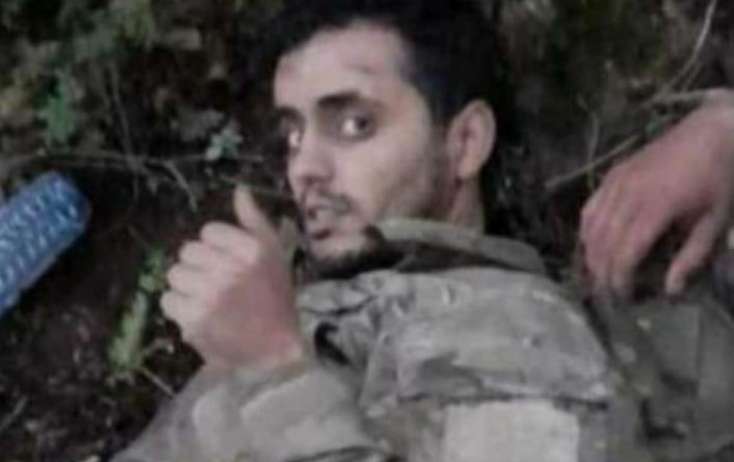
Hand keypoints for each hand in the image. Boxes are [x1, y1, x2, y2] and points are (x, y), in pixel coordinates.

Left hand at [162, 187, 301, 369]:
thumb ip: (254, 220)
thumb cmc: (278, 297)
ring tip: (206, 298)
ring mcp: (210, 296)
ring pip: (175, 274)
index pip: (209, 232)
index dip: (216, 247)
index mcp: (251, 249)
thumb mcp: (274, 252)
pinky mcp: (195, 320)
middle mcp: (229, 269)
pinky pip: (168, 300)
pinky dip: (180, 307)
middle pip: (187, 251)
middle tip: (217, 282)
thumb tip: (239, 189)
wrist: (279, 347)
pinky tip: (198, 313)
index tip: (230, 263)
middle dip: (199, 265)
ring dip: (188, 285)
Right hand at [581, 100, 733, 297]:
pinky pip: (590, 208)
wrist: (715, 130)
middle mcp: (629, 195)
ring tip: (599, 275)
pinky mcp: (613, 175)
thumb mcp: (716, 221)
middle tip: (609, 294)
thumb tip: (671, 290)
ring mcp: (617, 183)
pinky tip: (591, 245)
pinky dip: (587, 230)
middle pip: (603, 243)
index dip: (620, 279)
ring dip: (591, 255)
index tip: (624, 298)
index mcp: (657, 208)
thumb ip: (692, 257)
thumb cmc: (721, 178)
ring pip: (591, 227)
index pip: (625, 253)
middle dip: (603, 273)